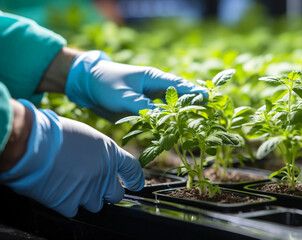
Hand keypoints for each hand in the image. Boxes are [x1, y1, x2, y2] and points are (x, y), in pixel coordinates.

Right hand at [0, 100, 143, 217]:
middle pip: (116, 195)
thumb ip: (99, 152)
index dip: (135, 178)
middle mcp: (105, 174)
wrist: (34, 144)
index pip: (132, 169)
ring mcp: (89, 191)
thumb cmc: (56, 134)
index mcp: (111, 154)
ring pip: (95, 205)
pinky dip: (66, 204)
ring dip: (85, 199)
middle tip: (94, 187)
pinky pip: (74, 210)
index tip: (135, 184)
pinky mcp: (71, 203)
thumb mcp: (87, 136)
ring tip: (70, 185)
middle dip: (108, 193)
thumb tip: (99, 162)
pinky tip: (58, 190)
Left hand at [65, 51, 207, 119]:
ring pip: (173, 108)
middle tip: (212, 114)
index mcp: (154, 78)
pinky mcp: (146, 108)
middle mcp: (156, 88)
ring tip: (201, 125)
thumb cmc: (105, 84)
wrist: (88, 85)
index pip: (180, 86)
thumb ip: (143, 107)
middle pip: (181, 97)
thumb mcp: (123, 97)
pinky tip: (177, 131)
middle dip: (196, 105)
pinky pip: (162, 116)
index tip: (210, 98)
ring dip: (184, 116)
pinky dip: (170, 123)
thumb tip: (163, 119)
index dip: (196, 93)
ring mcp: (152, 98)